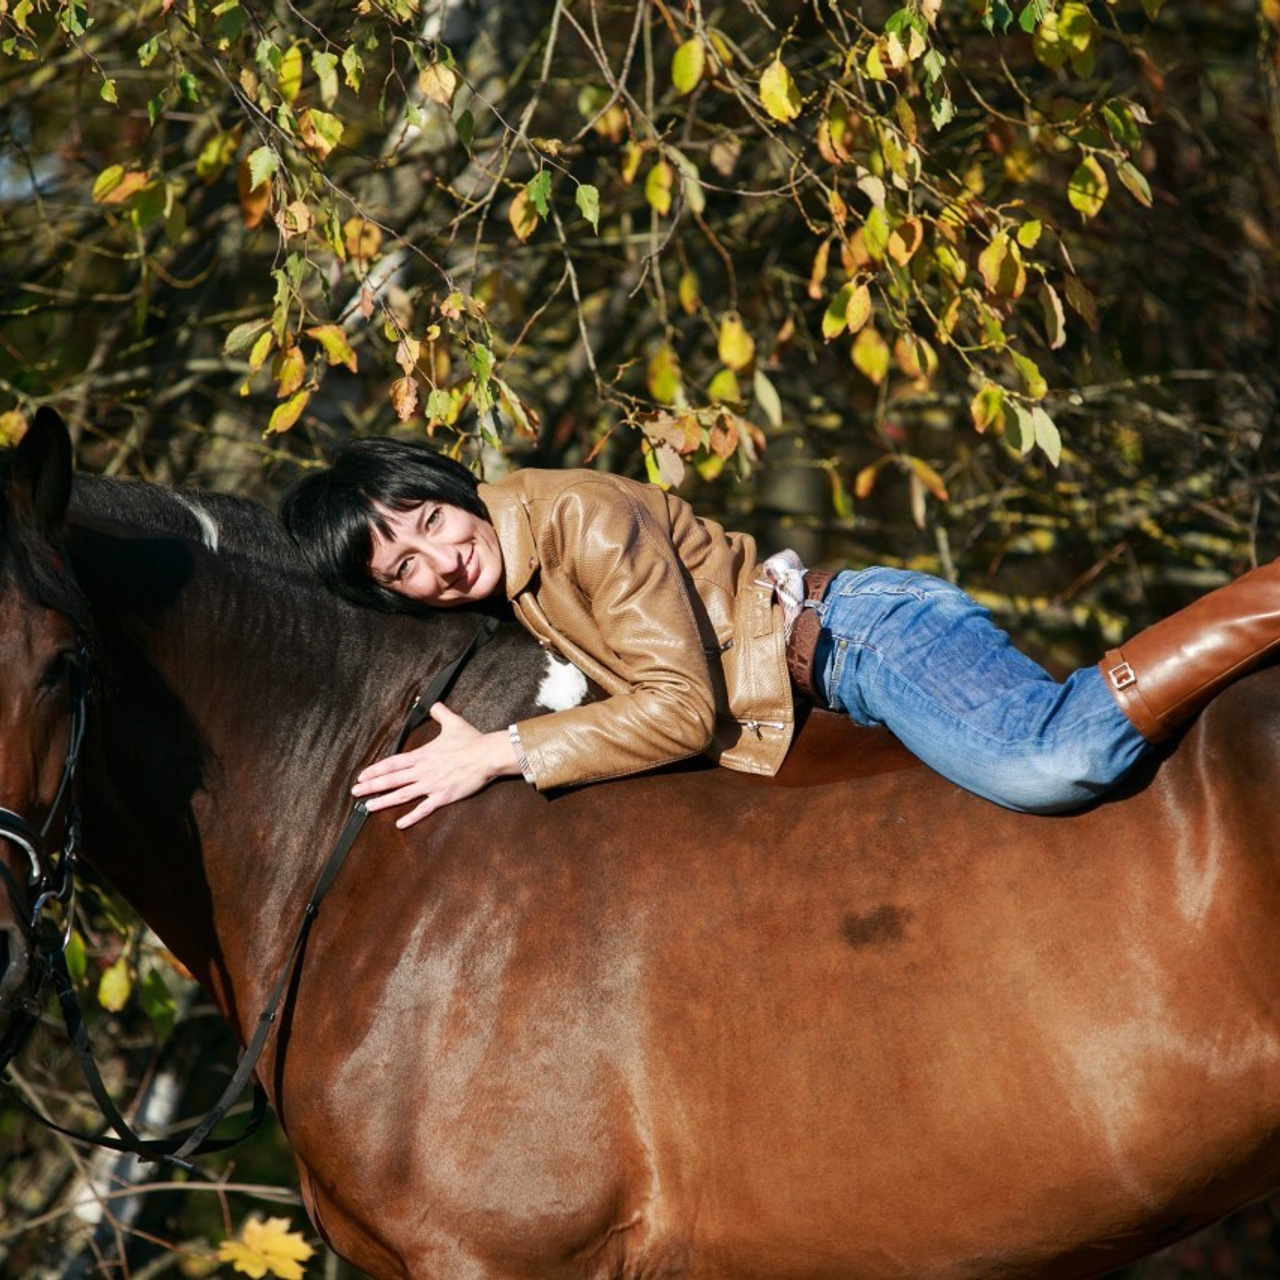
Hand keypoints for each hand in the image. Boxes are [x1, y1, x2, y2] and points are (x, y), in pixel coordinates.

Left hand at [351, 704, 518, 827]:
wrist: (487, 755)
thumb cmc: (472, 739)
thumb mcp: (453, 722)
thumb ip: (439, 712)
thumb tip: (431, 701)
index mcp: (422, 755)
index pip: (392, 763)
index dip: (375, 770)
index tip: (362, 776)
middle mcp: (423, 771)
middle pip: (392, 780)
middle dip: (371, 787)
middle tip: (355, 793)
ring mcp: (432, 785)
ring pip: (402, 795)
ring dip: (383, 801)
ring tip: (367, 807)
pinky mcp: (444, 796)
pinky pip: (424, 809)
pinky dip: (411, 817)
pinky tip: (399, 824)